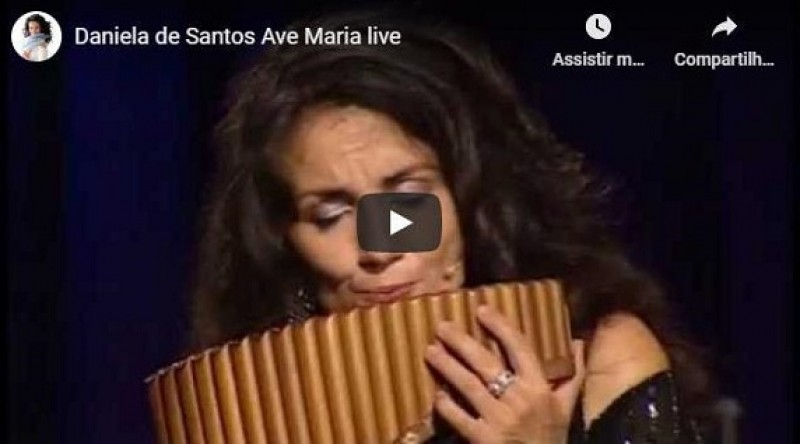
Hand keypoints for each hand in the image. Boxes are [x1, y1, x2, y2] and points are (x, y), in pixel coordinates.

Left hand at [424, 305, 585, 443]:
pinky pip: (459, 417)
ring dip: (447, 366)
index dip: (500, 327)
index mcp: (539, 388)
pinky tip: (436, 394)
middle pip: (486, 363)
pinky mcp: (483, 439)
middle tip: (442, 327)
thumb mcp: (566, 407)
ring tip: (430, 351)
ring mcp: (499, 419)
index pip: (519, 348)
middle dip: (461, 342)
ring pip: (468, 385)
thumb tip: (579, 343)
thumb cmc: (552, 438)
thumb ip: (572, 375)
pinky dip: (446, 405)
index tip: (481, 310)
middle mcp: (519, 399)